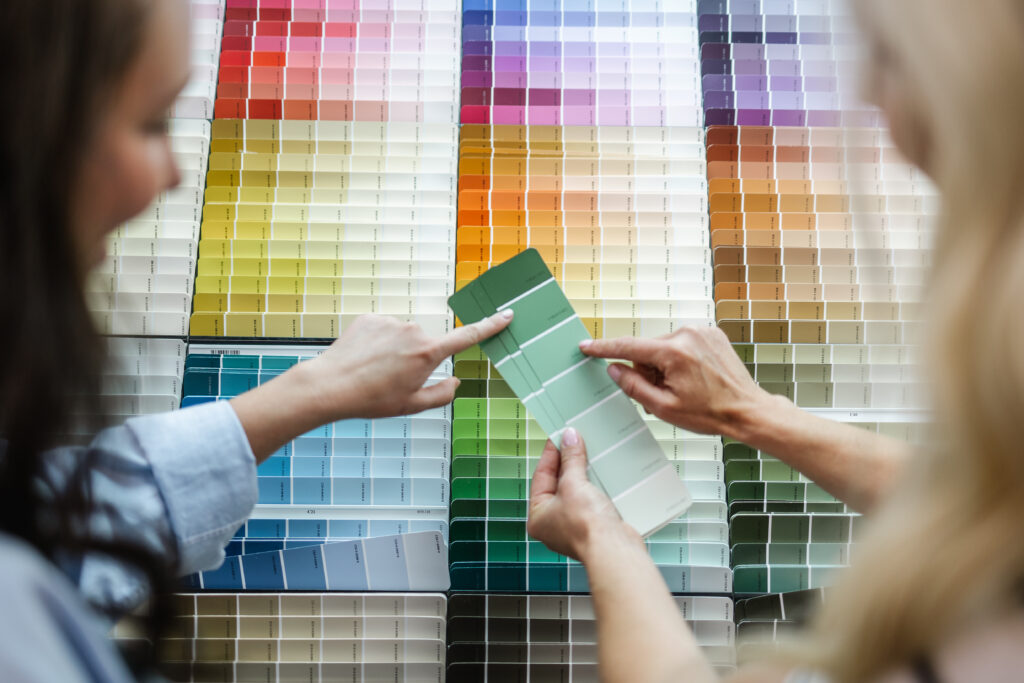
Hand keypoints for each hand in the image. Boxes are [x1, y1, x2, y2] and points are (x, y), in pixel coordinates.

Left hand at [300, 311, 512, 420]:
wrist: (331, 386)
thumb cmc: (372, 400)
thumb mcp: (412, 406)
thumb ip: (442, 394)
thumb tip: (455, 382)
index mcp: (428, 353)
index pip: (468, 336)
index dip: (490, 325)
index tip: (506, 314)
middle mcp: (413, 331)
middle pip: (426, 344)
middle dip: (416, 358)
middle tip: (393, 379)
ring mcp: (391, 321)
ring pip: (403, 336)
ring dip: (394, 350)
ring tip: (373, 370)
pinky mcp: (371, 317)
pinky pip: (383, 329)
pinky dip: (377, 342)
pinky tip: (363, 358)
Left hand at [527, 428, 639, 561]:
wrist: (614, 549)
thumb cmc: (586, 527)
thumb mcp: (573, 484)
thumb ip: (571, 460)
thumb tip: (569, 438)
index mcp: (538, 516)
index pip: (541, 476)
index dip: (551, 454)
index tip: (560, 436)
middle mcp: (553, 524)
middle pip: (558, 484)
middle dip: (568, 463)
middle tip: (575, 440)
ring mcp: (574, 526)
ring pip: (576, 492)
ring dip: (584, 473)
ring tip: (590, 453)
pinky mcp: (593, 527)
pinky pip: (591, 500)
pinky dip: (596, 487)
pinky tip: (603, 473)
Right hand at [579, 326, 770, 438]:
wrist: (747, 410)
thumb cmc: (710, 413)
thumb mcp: (664, 407)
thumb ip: (633, 386)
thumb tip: (613, 369)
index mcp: (674, 352)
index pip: (628, 347)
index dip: (603, 348)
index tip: (585, 346)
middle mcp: (687, 334)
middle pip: (648, 350)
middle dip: (648, 371)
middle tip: (663, 394)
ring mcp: (701, 330)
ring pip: (664, 347)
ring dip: (664, 365)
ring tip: (683, 388)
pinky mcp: (711, 332)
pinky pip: (682, 343)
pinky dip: (679, 358)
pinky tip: (693, 377)